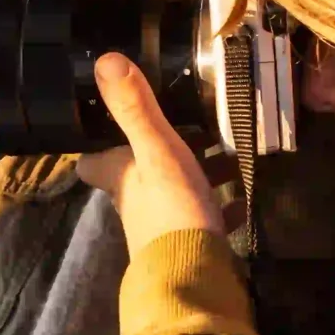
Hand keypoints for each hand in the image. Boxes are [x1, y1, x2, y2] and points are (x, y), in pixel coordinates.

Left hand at [74, 54, 227, 258]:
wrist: (197, 275)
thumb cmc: (171, 207)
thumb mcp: (157, 150)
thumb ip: (135, 108)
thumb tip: (105, 59)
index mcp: (120, 177)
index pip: (92, 161)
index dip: (99, 142)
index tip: (114, 121)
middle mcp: (135, 200)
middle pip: (142, 170)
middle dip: (167, 148)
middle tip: (198, 128)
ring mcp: (164, 222)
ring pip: (177, 189)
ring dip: (201, 172)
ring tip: (230, 155)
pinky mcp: (192, 240)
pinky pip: (206, 216)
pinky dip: (221, 205)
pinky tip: (241, 197)